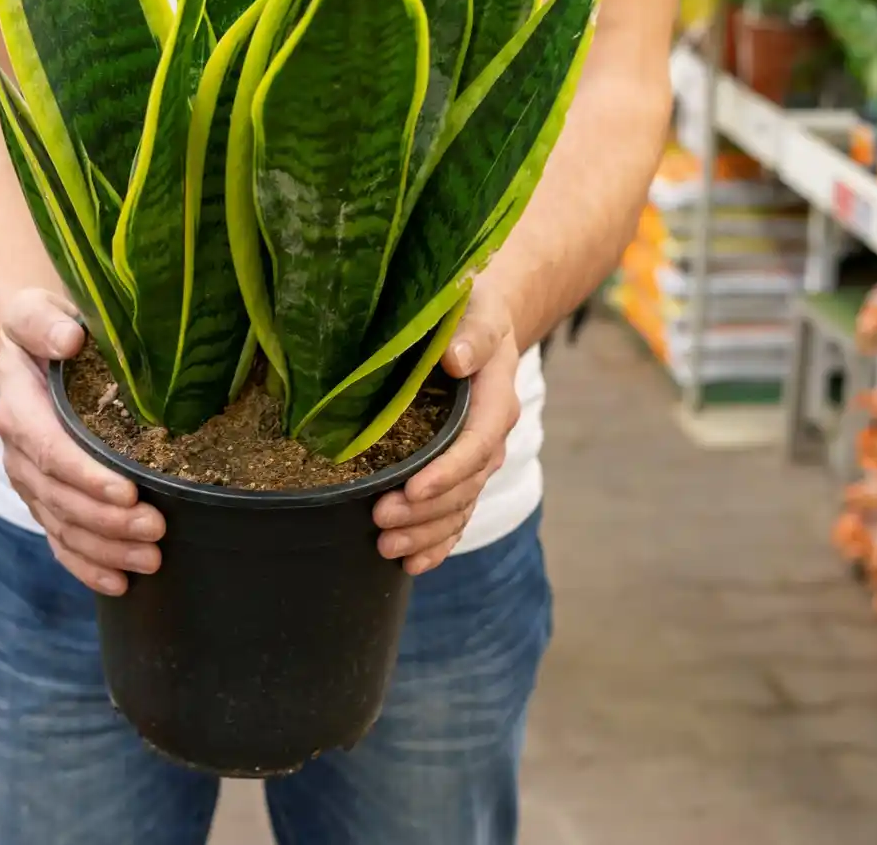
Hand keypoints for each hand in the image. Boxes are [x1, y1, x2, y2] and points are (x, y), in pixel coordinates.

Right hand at [0, 289, 165, 594]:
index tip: (128, 491)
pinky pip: (60, 540)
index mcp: (20, 409)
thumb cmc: (41, 329)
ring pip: (63, 526)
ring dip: (106, 548)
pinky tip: (119, 584)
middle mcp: (19, 452)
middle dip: (108, 521)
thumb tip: (70, 338)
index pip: (50, 451)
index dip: (87, 476)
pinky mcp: (45, 499)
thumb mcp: (34, 310)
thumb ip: (44, 322)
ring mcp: (31, 482)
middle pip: (60, 498)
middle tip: (158, 530)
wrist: (23, 352)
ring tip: (152, 560)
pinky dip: (87, 566)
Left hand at [373, 283, 520, 574]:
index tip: (412, 488)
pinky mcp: (460, 471)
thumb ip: (471, 334)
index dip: (446, 472)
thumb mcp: (476, 312)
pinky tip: (412, 565)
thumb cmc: (471, 312)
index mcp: (495, 402)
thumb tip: (456, 359)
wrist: (480, 322)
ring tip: (386, 547)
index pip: (475, 446)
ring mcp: (475, 460)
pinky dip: (437, 542)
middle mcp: (489, 438)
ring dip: (425, 534)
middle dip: (424, 511)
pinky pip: (456, 515)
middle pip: (464, 487)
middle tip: (380, 520)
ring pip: (458, 508)